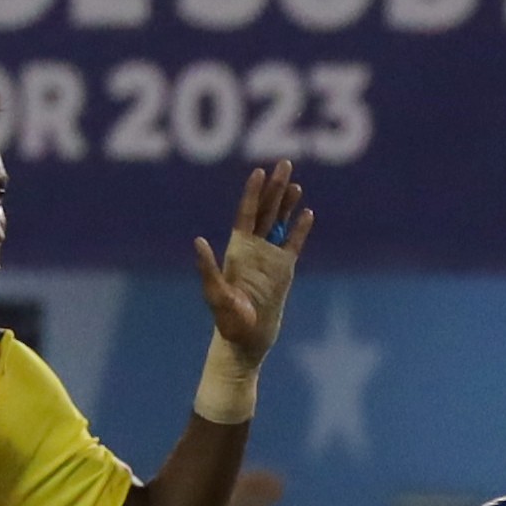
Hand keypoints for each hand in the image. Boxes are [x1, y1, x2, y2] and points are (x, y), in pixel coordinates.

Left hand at [189, 158, 309, 358]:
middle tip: (285, 163)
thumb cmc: (228, 322)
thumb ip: (208, 269)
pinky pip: (293, 245)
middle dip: (274, 188)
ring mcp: (269, 259)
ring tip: (296, 183)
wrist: (246, 342)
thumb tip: (198, 241)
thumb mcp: (216, 295)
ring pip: (280, 223)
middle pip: (266, 211)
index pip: (246, 215)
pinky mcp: (284, 272)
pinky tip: (307, 213)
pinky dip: (300, 230)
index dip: (252, 193)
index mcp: (237, 251)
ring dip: (287, 203)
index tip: (258, 171)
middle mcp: (253, 250)